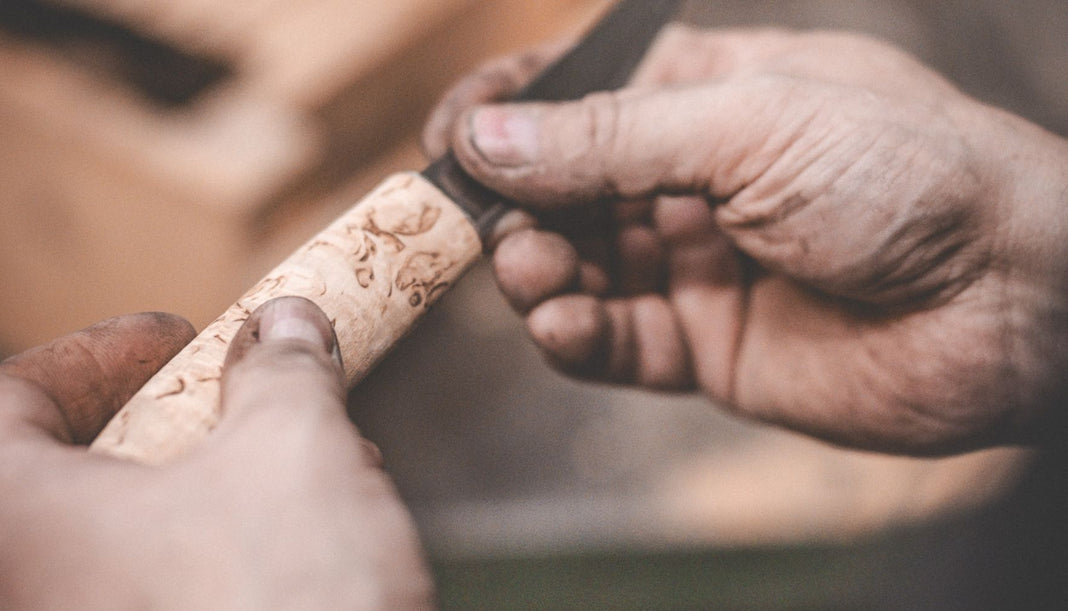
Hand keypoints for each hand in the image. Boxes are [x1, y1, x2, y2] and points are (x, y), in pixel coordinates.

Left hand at [0, 298, 432, 608]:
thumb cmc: (287, 605)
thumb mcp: (295, 450)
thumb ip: (280, 371)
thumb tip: (286, 329)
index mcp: (2, 527)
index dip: (93, 356)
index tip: (177, 340)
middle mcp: (6, 603)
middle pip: (53, 485)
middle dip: (159, 432)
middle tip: (230, 407)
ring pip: (104, 556)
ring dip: (196, 499)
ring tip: (290, 476)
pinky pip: (136, 606)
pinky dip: (198, 568)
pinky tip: (290, 551)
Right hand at [424, 26, 1067, 453]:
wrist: (1015, 302)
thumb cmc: (911, 175)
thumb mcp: (751, 127)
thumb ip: (611, 141)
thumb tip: (488, 136)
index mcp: (706, 95)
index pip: (576, 97)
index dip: (506, 115)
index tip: (448, 140)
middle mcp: (693, 178)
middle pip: (562, 189)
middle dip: (515, 206)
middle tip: (485, 225)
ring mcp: (697, 263)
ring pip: (578, 268)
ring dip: (537, 272)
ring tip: (534, 273)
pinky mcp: (707, 344)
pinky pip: (616, 342)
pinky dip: (577, 337)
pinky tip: (563, 325)